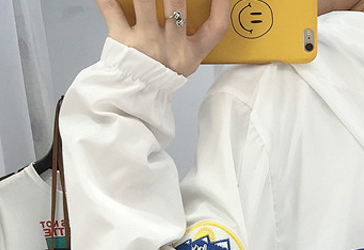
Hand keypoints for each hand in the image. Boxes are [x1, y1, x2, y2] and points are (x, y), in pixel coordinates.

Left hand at [95, 0, 229, 75]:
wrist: (138, 95)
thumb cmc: (162, 72)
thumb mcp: (187, 60)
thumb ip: (195, 34)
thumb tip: (195, 4)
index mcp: (190, 52)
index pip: (216, 27)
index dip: (222, 3)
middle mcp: (170, 46)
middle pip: (177, 4)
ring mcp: (145, 42)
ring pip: (145, 0)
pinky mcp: (121, 38)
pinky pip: (110, 7)